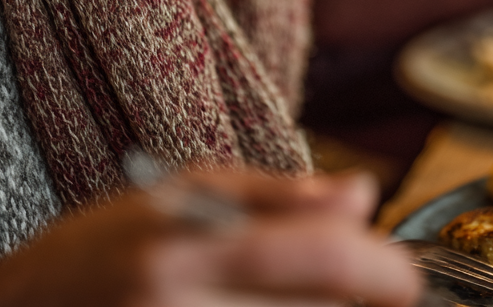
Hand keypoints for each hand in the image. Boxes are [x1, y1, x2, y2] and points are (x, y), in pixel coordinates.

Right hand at [0, 170, 419, 306]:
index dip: (382, 270)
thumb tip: (361, 195)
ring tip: (297, 296)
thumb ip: (274, 197)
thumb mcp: (176, 198)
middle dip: (353, 301)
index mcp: (185, 253)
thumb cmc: (88, 256)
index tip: (403, 276)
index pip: (321, 259)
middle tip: (361, 286)